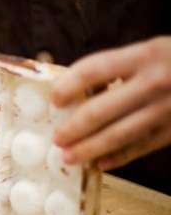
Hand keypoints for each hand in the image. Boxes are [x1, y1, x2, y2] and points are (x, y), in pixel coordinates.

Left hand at [52, 36, 170, 170]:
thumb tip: (76, 92)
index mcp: (144, 55)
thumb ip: (117, 68)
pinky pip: (142, 146)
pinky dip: (119, 157)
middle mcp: (155, 82)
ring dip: (89, 148)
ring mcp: (167, 109)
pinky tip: (101, 163)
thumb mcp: (150, 51)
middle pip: (101, 110)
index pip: (94, 70)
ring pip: (119, 134)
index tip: (55, 100)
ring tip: (68, 157)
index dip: (68, 86)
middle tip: (57, 138)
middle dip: (73, 128)